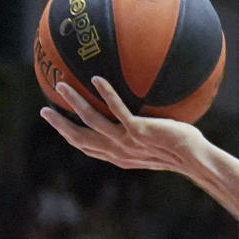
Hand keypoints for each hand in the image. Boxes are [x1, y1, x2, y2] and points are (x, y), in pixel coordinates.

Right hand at [40, 77, 205, 173]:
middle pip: (80, 138)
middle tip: (43, 110)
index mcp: (119, 156)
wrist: (195, 159)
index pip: (87, 147)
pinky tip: (98, 79)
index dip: (69, 135)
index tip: (54, 122)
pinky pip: (118, 110)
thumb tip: (138, 114)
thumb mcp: (153, 143)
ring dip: (75, 103)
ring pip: (92, 122)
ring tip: (62, 85)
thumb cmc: (179, 150)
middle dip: (60, 125)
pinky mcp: (139, 131)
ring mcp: (128, 142)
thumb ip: (140, 132)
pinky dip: (107, 94)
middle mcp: (119, 152)